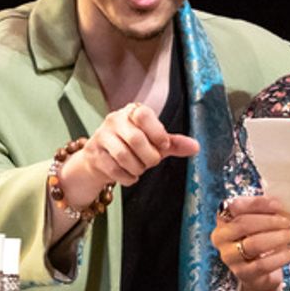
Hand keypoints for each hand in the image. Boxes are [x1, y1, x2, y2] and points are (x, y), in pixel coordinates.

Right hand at [61, 102, 199, 203]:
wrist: (100, 160)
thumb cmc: (132, 148)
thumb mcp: (154, 143)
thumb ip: (173, 144)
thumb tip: (196, 147)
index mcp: (132, 112)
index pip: (143, 114)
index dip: (156, 132)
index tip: (163, 145)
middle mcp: (114, 120)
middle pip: (136, 139)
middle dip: (149, 157)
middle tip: (151, 161)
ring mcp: (101, 136)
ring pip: (124, 156)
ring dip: (138, 168)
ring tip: (139, 168)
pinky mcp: (93, 154)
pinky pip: (114, 170)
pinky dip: (127, 178)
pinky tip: (129, 175)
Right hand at [211, 195, 289, 290]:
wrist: (258, 272)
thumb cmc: (258, 239)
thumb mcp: (260, 221)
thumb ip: (267, 211)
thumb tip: (283, 207)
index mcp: (223, 219)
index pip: (236, 206)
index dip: (258, 204)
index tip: (279, 205)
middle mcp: (221, 237)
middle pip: (244, 224)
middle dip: (270, 221)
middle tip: (288, 222)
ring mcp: (229, 257)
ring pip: (253, 244)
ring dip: (277, 238)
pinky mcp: (241, 273)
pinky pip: (262, 264)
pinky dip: (280, 257)